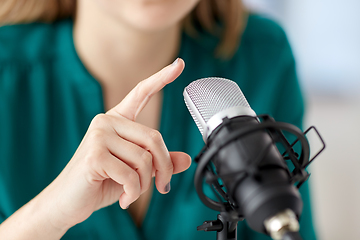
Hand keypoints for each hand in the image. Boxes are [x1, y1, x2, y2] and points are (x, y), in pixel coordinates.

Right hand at [40, 58, 190, 229]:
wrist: (66, 202)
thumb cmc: (100, 183)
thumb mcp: (135, 172)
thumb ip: (158, 162)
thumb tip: (186, 159)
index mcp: (117, 121)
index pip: (141, 93)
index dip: (161, 78)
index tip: (179, 64)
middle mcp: (106, 122)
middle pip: (154, 138)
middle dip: (163, 167)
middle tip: (162, 186)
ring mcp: (98, 136)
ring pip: (144, 159)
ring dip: (145, 184)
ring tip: (133, 192)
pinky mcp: (94, 154)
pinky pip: (130, 174)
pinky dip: (133, 192)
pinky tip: (123, 198)